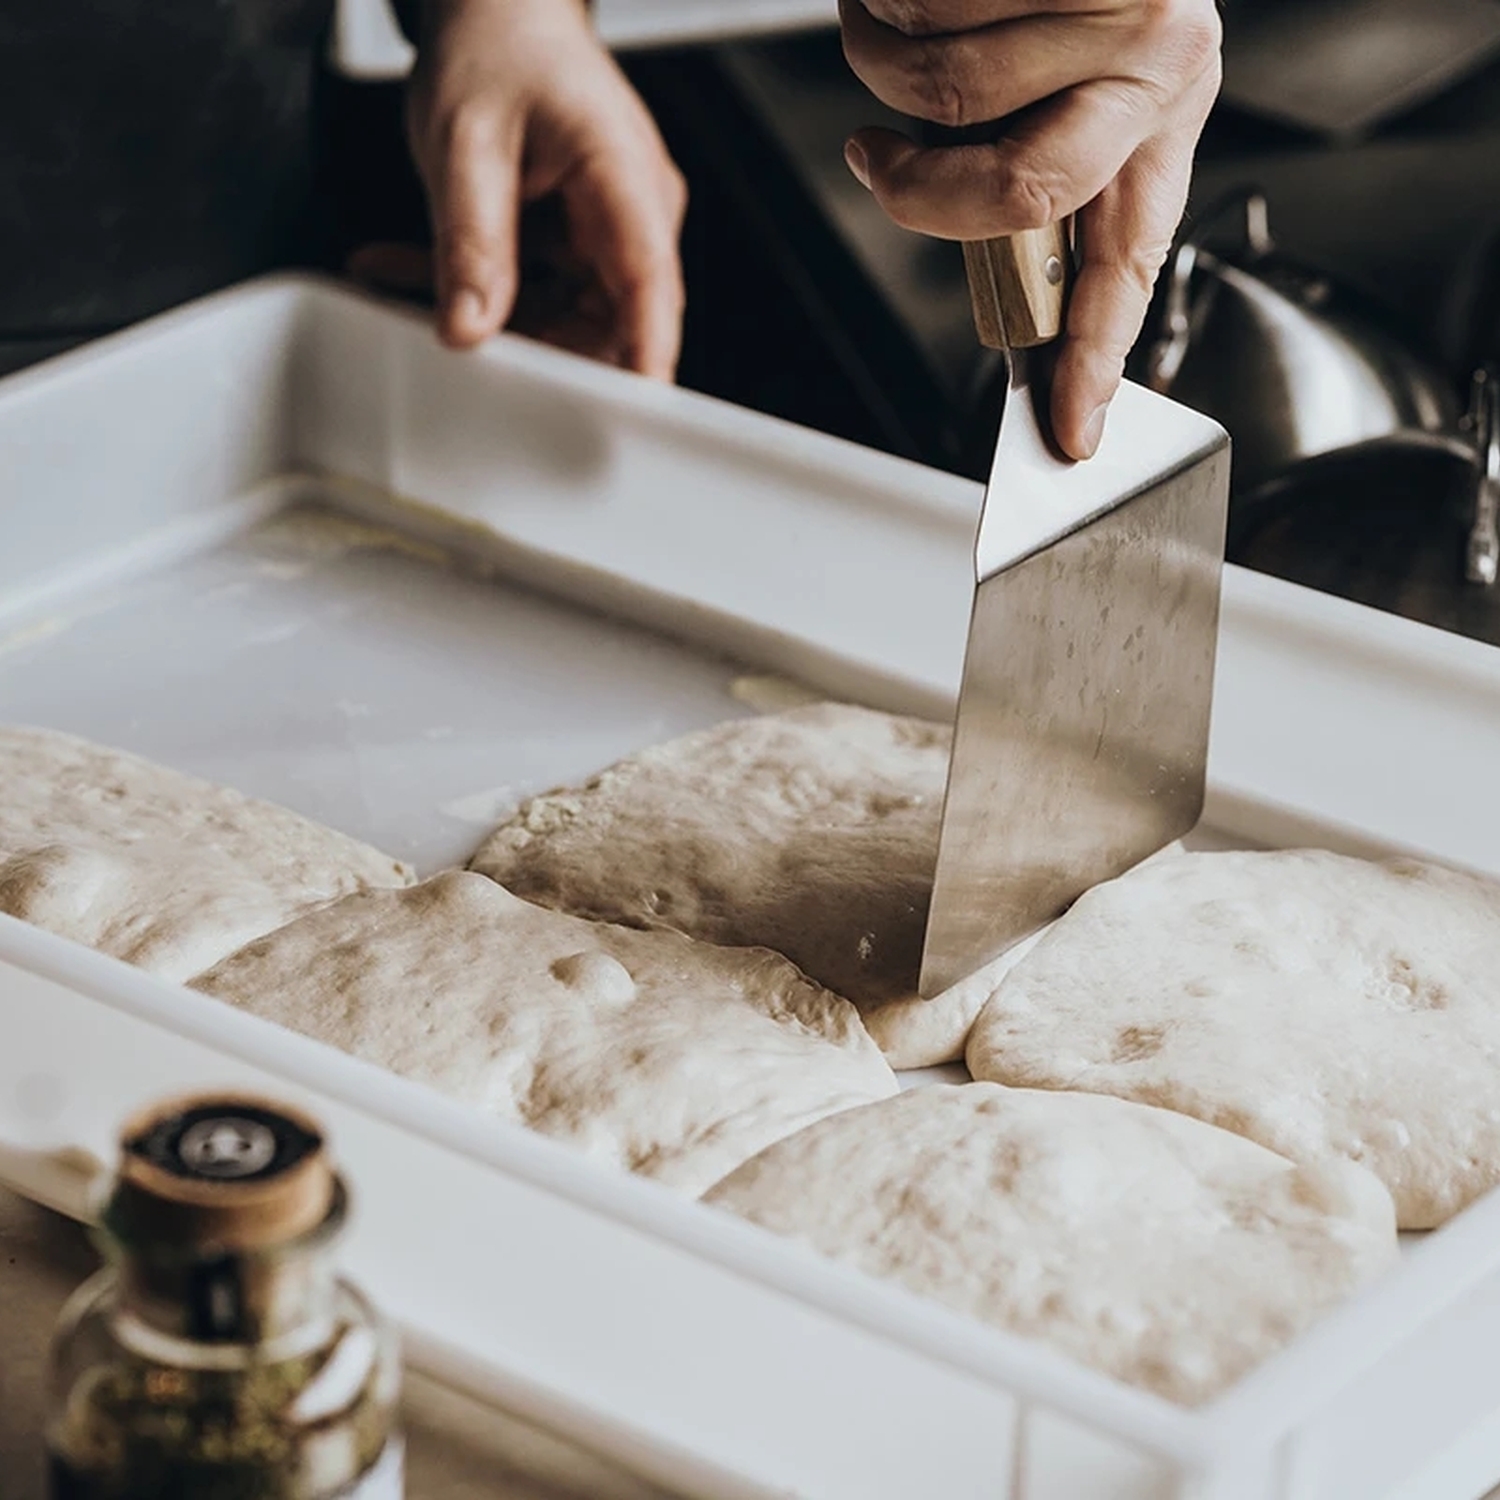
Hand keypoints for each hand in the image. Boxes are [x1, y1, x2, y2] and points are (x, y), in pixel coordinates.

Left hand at [398, 0, 686, 377]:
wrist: (495, 10)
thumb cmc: (495, 50)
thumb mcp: (465, 142)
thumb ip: (470, 239)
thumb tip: (468, 328)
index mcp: (624, 175)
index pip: (649, 283)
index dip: (646, 354)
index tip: (633, 412)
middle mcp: (632, 211)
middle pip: (612, 318)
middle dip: (540, 346)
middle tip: (464, 347)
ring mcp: (608, 229)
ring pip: (565, 315)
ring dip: (490, 314)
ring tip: (408, 282)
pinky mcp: (577, 240)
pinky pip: (536, 291)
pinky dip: (476, 288)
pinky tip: (411, 271)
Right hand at [839, 0, 1221, 457]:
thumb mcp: (1070, 79)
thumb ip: (1037, 172)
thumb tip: (1009, 291)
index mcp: (1165, 114)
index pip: (1129, 261)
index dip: (1091, 358)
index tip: (1071, 437)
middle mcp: (1164, 55)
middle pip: (1020, 187)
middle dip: (920, 190)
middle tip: (881, 161)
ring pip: (950, 89)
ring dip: (886, 68)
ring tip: (894, 25)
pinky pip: (927, 7)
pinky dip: (882, 4)